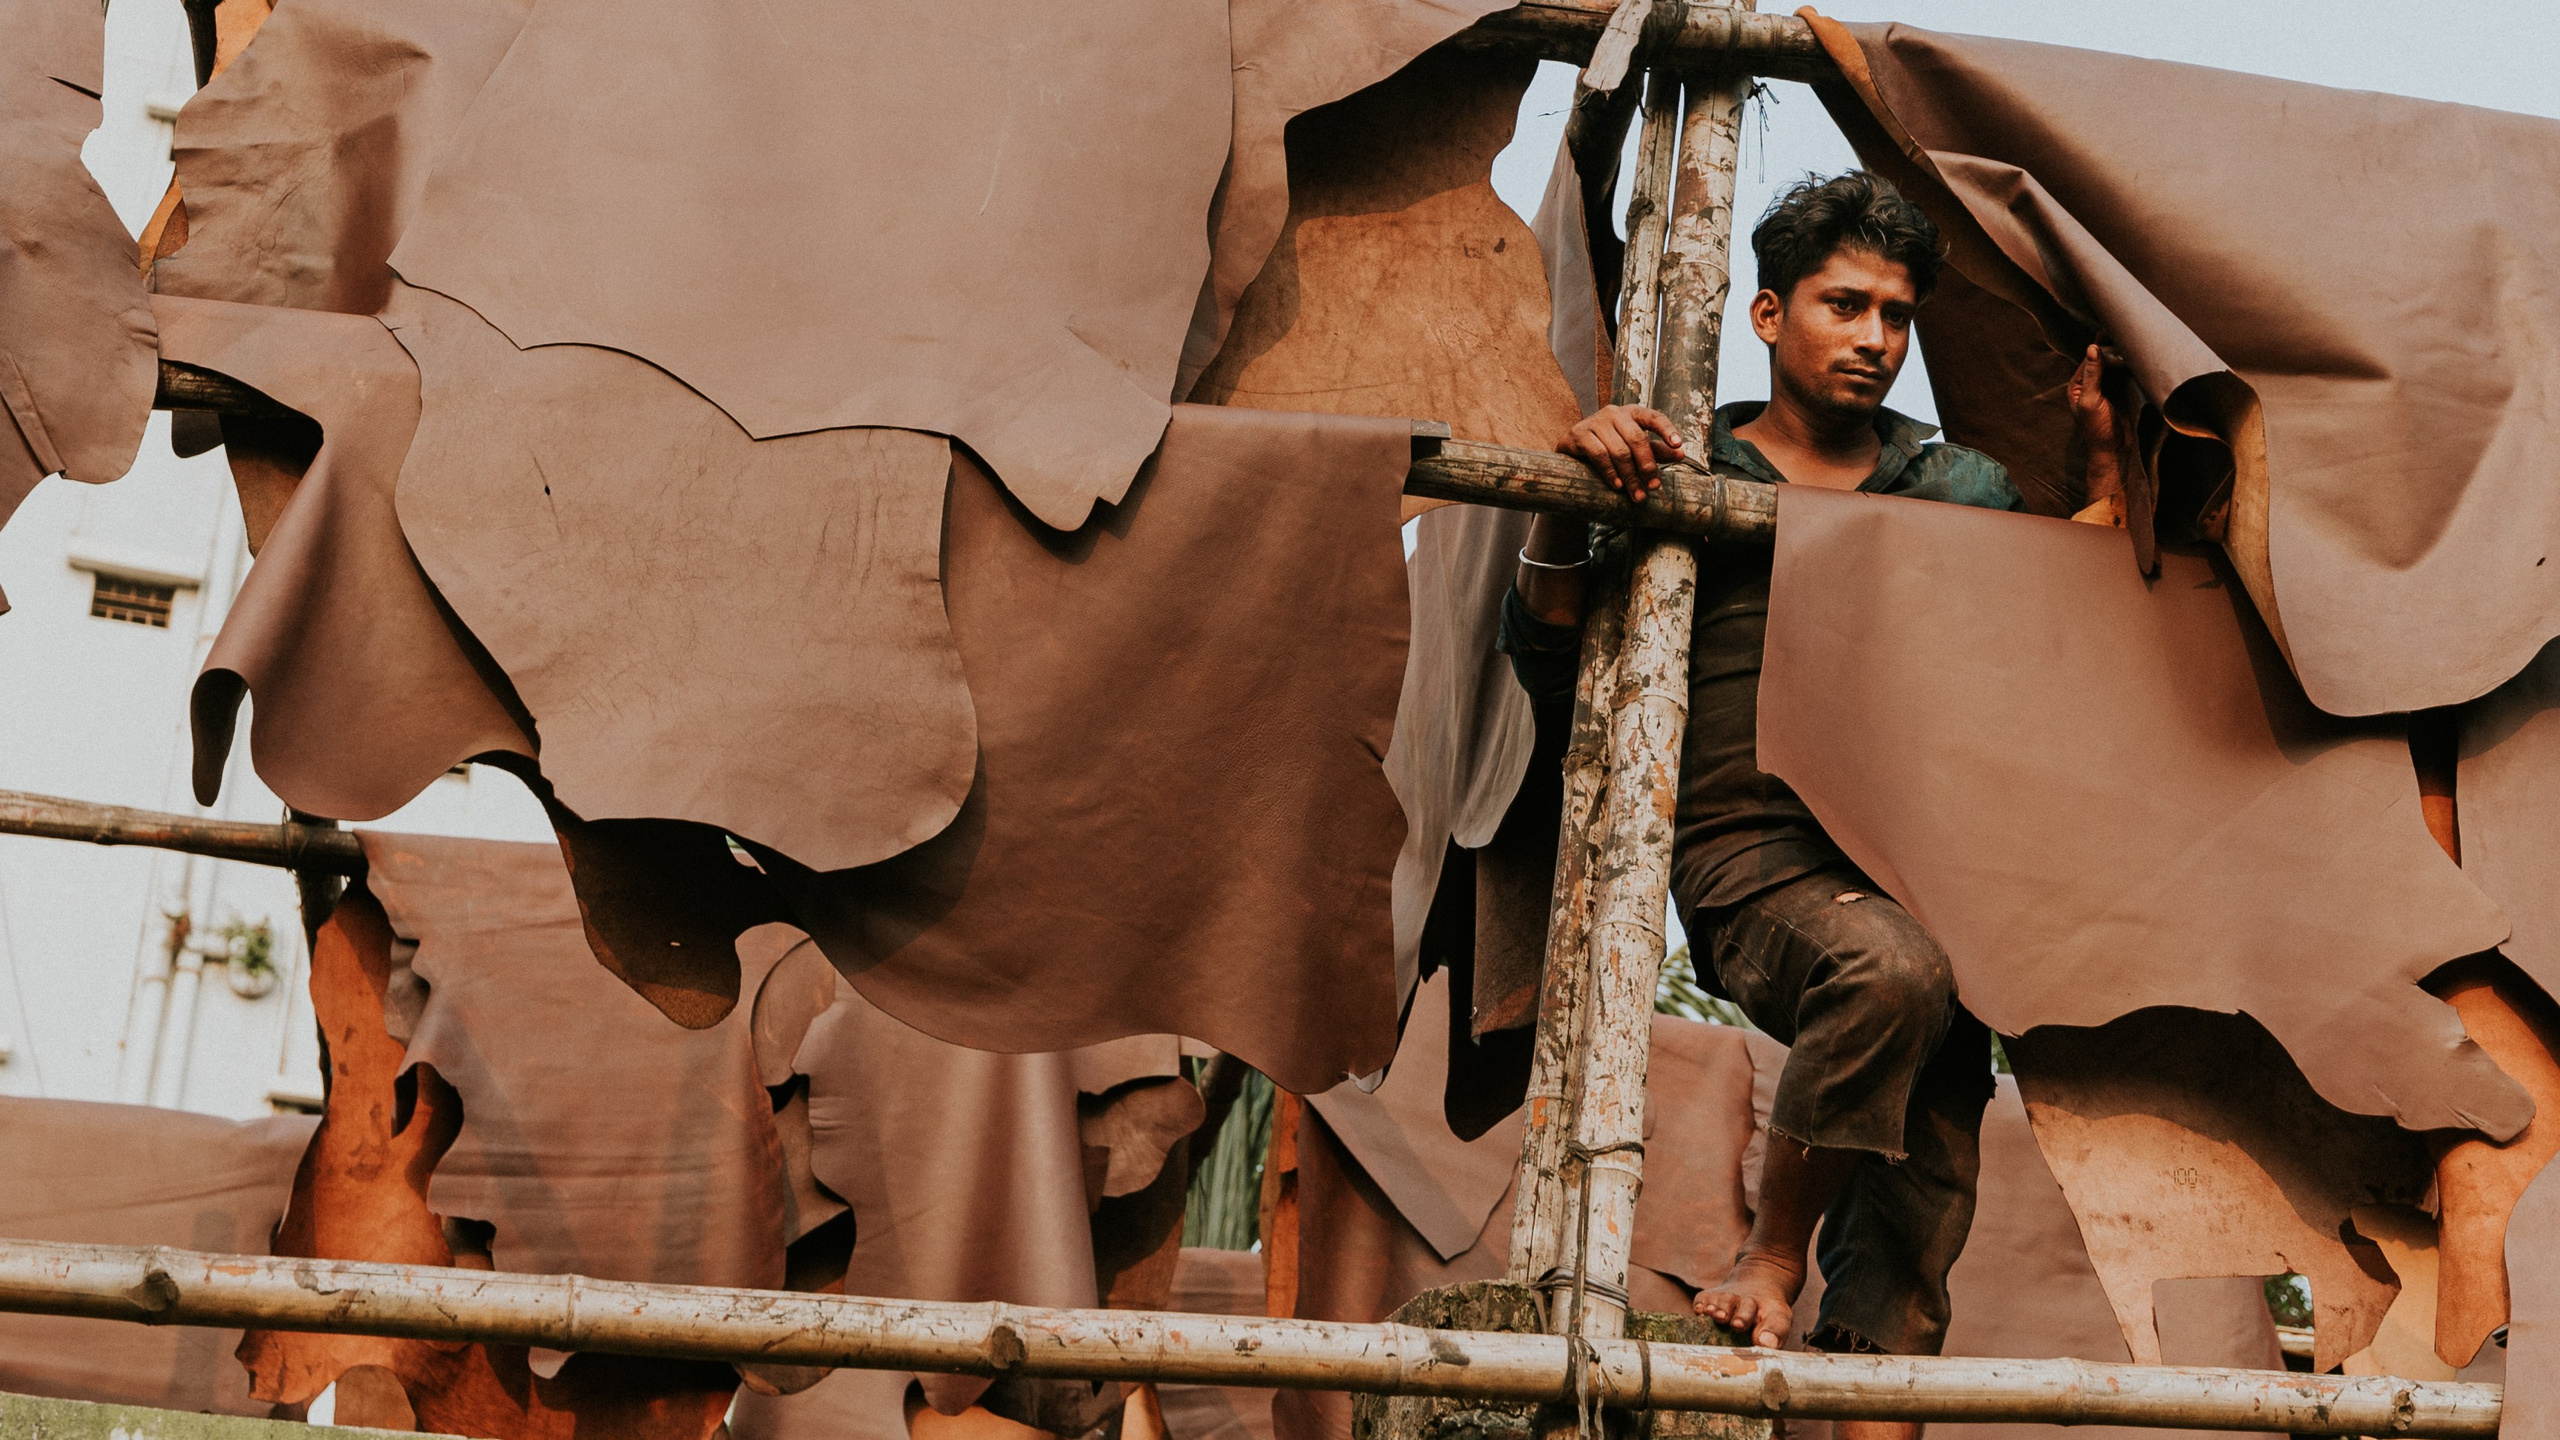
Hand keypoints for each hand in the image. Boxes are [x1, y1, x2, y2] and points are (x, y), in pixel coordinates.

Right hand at [1558, 404, 1682, 501]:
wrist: (1572, 454)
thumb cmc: (1609, 448)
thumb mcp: (1634, 449)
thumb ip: (1656, 451)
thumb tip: (1681, 454)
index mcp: (1632, 413)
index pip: (1654, 417)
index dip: (1667, 430)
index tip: (1678, 445)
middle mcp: (1614, 413)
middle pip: (1637, 439)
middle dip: (1647, 466)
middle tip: (1653, 487)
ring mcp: (1595, 421)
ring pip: (1619, 450)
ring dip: (1630, 476)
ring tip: (1637, 495)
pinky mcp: (1579, 434)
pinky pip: (1599, 454)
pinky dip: (1610, 472)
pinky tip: (1618, 485)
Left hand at [2067, 344, 2126, 450]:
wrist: (2114, 450)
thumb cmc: (2097, 429)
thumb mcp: (2090, 401)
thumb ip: (2092, 375)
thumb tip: (2092, 347)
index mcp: (2078, 384)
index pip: (2090, 358)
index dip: (2104, 351)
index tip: (2119, 352)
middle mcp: (2091, 382)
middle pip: (2103, 358)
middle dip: (2115, 352)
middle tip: (2129, 353)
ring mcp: (2108, 385)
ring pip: (2116, 363)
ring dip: (2125, 357)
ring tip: (2136, 351)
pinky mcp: (2122, 390)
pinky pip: (2126, 372)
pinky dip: (2132, 366)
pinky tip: (2140, 360)